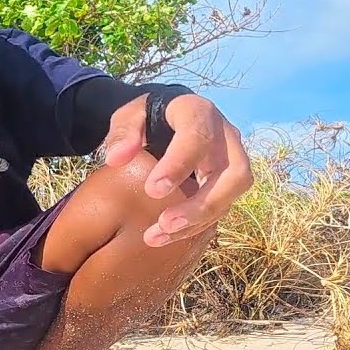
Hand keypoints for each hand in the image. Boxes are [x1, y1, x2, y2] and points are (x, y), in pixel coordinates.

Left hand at [103, 93, 252, 247]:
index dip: (179, 165)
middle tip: (166, 223)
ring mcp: (231, 159)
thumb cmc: (149, 116)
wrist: (169, 115)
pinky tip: (165, 236)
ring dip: (198, 220)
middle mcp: (225, 136)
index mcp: (199, 112)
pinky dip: (195, 224)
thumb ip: (122, 133)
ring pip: (232, 194)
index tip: (152, 190)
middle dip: (202, 204)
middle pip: (234, 173)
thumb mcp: (129, 116)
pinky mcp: (227, 180)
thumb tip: (116, 158)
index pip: (198, 137)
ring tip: (158, 235)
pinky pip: (221, 206)